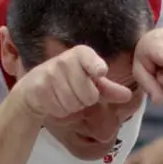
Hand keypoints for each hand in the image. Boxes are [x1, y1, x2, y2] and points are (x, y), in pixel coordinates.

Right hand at [14, 45, 132, 118]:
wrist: (33, 91)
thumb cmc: (67, 85)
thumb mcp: (90, 84)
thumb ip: (109, 90)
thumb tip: (129, 95)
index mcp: (81, 54)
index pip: (90, 59)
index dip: (96, 67)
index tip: (101, 72)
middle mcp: (65, 60)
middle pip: (89, 95)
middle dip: (84, 100)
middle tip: (75, 93)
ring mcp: (50, 72)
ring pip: (75, 103)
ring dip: (71, 106)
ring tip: (63, 96)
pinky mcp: (40, 87)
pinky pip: (60, 108)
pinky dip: (59, 110)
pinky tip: (53, 100)